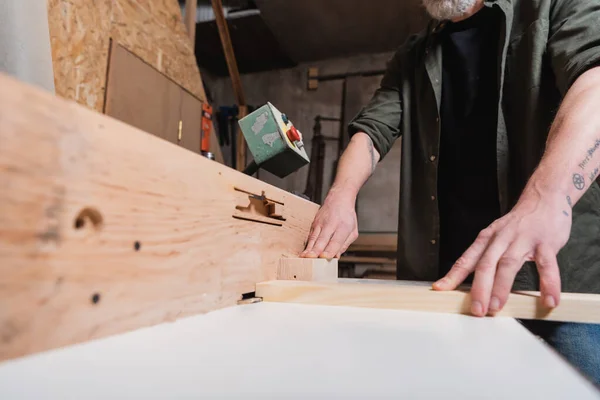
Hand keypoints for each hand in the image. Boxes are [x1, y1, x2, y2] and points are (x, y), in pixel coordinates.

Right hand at [301, 187, 358, 258]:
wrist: (339, 199)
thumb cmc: (347, 216)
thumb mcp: (353, 231)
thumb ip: (344, 244)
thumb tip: (336, 256)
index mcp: (343, 227)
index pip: (336, 241)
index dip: (330, 249)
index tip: (325, 257)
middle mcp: (330, 224)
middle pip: (322, 239)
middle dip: (316, 250)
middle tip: (311, 258)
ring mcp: (320, 223)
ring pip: (314, 238)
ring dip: (309, 248)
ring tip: (304, 257)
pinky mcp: (314, 223)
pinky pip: (310, 236)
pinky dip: (307, 245)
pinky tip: (304, 253)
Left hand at [433, 192, 571, 316]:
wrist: (544, 197)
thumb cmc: (519, 223)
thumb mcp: (496, 236)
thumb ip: (487, 257)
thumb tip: (476, 285)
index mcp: (487, 239)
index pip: (466, 260)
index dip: (453, 275)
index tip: (440, 289)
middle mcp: (501, 239)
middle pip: (485, 264)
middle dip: (478, 289)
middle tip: (476, 309)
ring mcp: (523, 239)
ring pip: (509, 264)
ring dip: (501, 287)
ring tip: (497, 307)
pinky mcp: (546, 242)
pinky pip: (546, 265)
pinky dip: (548, 283)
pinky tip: (548, 300)